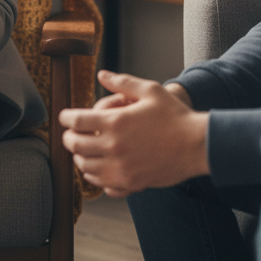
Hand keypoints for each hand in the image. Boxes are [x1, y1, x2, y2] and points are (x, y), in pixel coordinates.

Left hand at [59, 70, 208, 197]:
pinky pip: (103, 185)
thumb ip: (122, 82)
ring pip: (86, 168)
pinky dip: (95, 177)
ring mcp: (121, 169)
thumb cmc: (174, 116)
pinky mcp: (131, 184)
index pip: (77, 121)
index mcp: (115, 123)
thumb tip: (101, 74)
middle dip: (68, 138)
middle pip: (76, 146)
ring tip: (82, 151)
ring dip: (79, 158)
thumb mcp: (149, 90)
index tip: (64, 116)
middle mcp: (114, 148)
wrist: (196, 145)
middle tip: (70, 134)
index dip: (65, 117)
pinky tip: (98, 169)